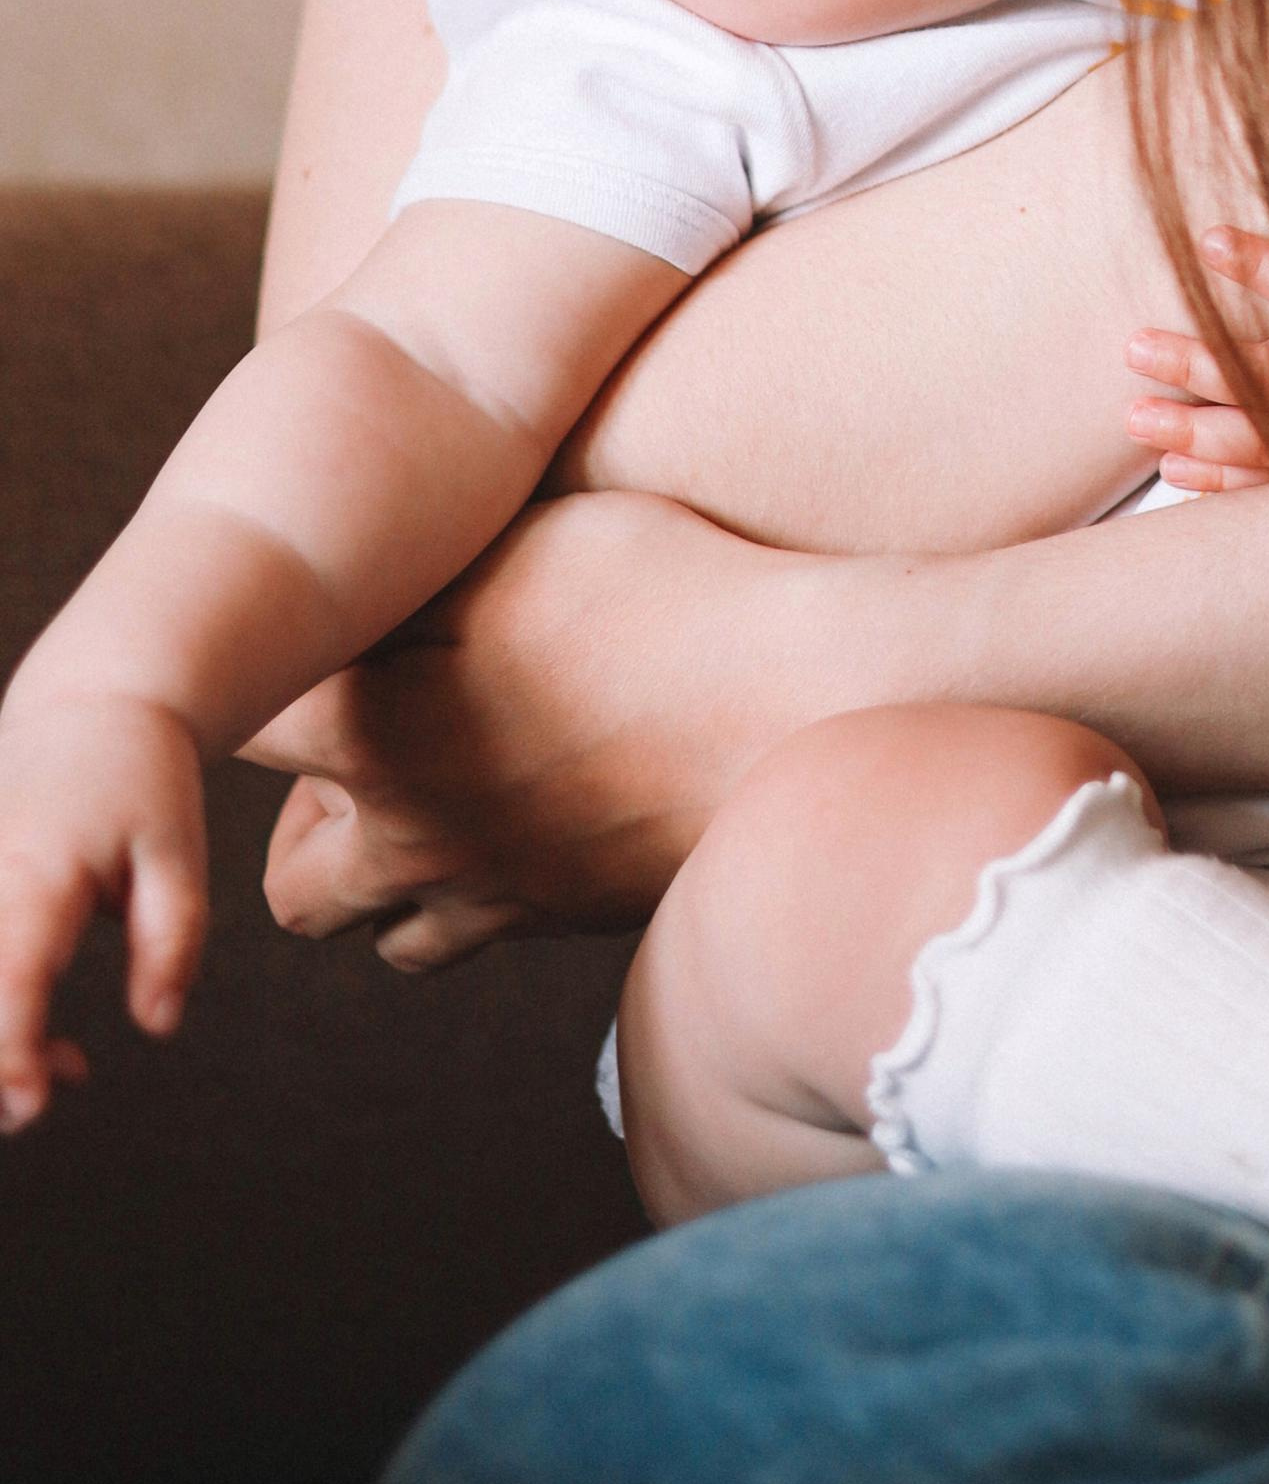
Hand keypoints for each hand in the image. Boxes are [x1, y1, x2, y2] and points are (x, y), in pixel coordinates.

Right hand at [0, 691, 205, 1127]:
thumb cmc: (140, 779)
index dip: (9, 1050)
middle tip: (59, 1087)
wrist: (85, 707)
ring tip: (70, 1063)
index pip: (8, 978)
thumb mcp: (178, 850)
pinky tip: (42, 1041)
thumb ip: (173, 940)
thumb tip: (158, 1024)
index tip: (32, 1103)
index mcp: (36, 876)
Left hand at [240, 488, 819, 965]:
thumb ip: (412, 584)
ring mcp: (498, 895)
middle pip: (293, 885)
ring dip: (385, 880)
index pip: (250, 734)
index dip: (264, 685)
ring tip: (445, 793)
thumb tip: (338, 598)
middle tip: (372, 740)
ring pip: (386, 936)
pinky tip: (528, 814)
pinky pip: (484, 938)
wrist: (803, 700)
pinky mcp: (574, 916)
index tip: (301, 642)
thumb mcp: (521, 545)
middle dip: (309, 819)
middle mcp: (415, 838)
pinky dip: (477, 898)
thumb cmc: (662, 596)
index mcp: (378, 734)